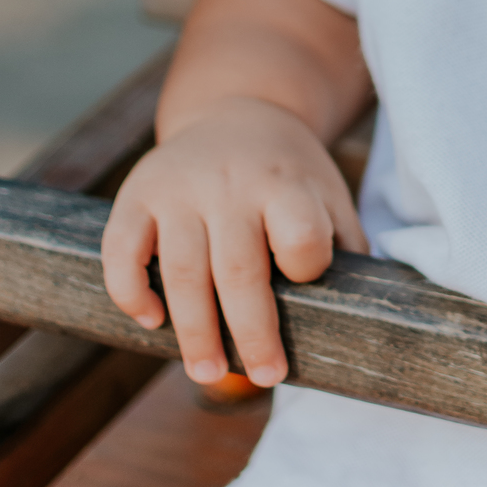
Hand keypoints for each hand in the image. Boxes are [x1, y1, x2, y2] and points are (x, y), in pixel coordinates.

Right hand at [102, 97, 367, 387]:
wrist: (238, 110)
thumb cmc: (289, 174)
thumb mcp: (329, 194)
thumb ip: (345, 247)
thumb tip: (364, 317)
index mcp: (286, 184)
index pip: (300, 237)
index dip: (307, 268)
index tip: (307, 286)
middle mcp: (231, 184)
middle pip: (239, 270)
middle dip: (252, 333)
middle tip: (265, 376)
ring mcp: (180, 189)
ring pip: (183, 271)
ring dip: (194, 332)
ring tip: (208, 373)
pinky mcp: (138, 193)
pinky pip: (122, 251)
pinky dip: (130, 292)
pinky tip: (152, 321)